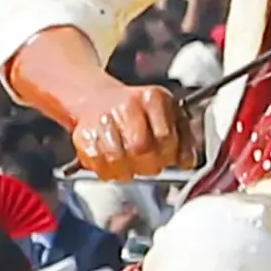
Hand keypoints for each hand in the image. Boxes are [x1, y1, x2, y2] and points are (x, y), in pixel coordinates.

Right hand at [58, 72, 189, 177]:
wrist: (98, 100)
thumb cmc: (138, 112)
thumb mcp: (167, 114)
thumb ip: (184, 138)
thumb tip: (188, 162)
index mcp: (152, 98)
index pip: (165, 137)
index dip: (168, 155)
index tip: (168, 159)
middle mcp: (126, 105)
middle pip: (140, 149)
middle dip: (147, 165)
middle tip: (148, 165)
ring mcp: (102, 119)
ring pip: (117, 159)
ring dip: (127, 171)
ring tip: (131, 166)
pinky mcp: (83, 135)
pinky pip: (98, 164)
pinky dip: (108, 172)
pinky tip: (115, 165)